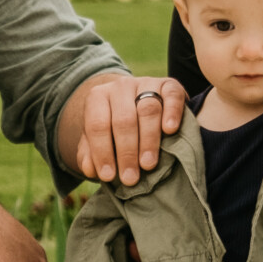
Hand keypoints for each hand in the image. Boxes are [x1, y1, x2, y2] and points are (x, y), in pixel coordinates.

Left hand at [71, 75, 185, 186]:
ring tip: (148, 165)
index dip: (101, 152)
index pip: (97, 125)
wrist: (139, 103)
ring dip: (148, 140)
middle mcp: (121, 86)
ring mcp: (146, 83)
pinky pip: (171, 95)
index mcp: (98, 97)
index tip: (109, 176)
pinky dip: (172, 112)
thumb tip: (90, 169)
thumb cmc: (116, 129)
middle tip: (130, 178)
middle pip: (123, 119)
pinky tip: (170, 130)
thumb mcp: (99, 140)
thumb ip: (90, 154)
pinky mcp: (169, 84)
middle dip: (126, 152)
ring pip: (148, 109)